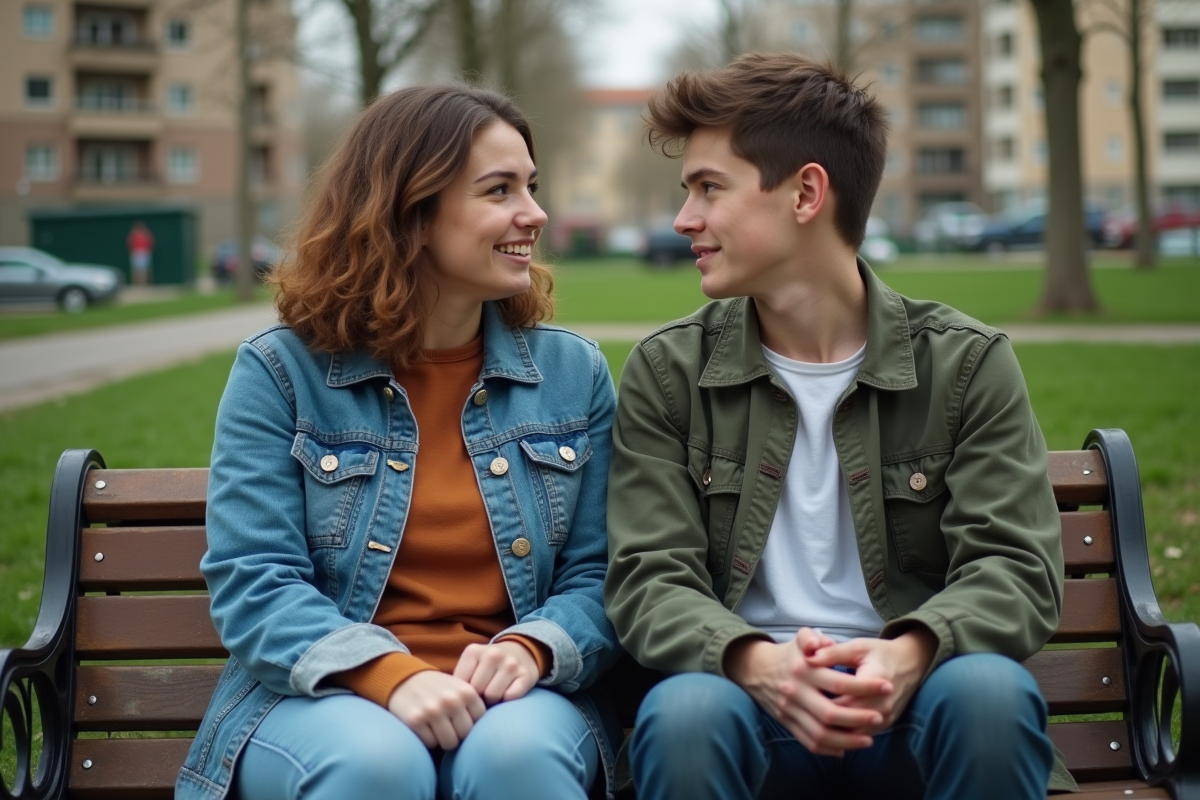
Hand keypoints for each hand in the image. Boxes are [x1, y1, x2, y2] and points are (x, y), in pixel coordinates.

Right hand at [386, 671, 485, 749]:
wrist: (404, 679)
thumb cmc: (437, 687)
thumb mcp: (459, 687)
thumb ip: (473, 704)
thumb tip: (490, 728)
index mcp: (467, 691)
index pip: (480, 722)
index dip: (469, 723)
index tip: (460, 719)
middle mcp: (452, 700)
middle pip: (465, 735)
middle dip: (457, 734)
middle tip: (448, 726)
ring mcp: (433, 711)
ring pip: (450, 743)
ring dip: (443, 739)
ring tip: (437, 727)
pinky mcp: (416, 720)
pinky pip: (430, 743)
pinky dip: (428, 739)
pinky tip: (424, 726)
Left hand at [453, 641, 539, 704]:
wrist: (521, 651)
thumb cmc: (488, 665)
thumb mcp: (471, 664)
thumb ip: (459, 679)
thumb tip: (452, 701)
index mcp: (474, 651)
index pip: (461, 683)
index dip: (464, 692)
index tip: (469, 690)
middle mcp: (493, 654)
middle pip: (476, 691)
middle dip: (478, 697)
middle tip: (482, 694)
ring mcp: (511, 664)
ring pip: (493, 695)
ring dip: (492, 700)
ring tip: (493, 694)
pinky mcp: (525, 675)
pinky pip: (511, 697)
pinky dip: (507, 700)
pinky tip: (507, 693)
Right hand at [724, 628, 892, 755]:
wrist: (756, 670)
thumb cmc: (788, 654)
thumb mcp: (800, 638)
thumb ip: (812, 637)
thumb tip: (823, 642)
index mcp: (804, 670)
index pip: (838, 683)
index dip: (865, 687)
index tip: (886, 687)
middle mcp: (796, 692)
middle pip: (831, 713)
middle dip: (859, 718)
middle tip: (879, 718)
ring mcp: (790, 711)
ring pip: (820, 733)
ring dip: (847, 740)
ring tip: (868, 741)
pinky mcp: (786, 723)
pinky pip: (808, 742)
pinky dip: (828, 749)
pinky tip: (845, 749)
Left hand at [805, 628, 936, 734]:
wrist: (909, 663)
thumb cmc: (879, 653)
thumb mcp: (857, 647)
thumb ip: (833, 652)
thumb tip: (809, 657)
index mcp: (876, 681)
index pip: (844, 700)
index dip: (821, 701)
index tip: (802, 697)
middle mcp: (883, 704)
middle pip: (848, 720)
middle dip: (824, 718)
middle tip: (802, 712)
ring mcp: (886, 717)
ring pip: (855, 734)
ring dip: (834, 731)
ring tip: (811, 721)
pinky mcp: (886, 724)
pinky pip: (862, 736)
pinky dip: (845, 735)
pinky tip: (827, 728)